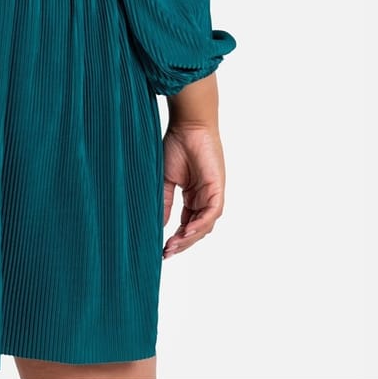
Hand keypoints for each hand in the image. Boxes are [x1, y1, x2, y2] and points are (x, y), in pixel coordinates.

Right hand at [161, 121, 226, 258]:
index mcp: (193, 196)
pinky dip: (199, 224)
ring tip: (173, 245)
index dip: (176, 238)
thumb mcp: (165, 179)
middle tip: (166, 252)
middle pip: (196, 229)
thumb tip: (159, 225)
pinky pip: (211, 214)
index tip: (162, 249)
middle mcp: (204, 198)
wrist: (187, 126)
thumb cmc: (176, 145)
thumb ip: (165, 202)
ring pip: (204, 225)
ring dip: (189, 238)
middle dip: (182, 243)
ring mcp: (212, 194)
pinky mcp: (218, 189)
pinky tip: (185, 232)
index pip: (187, 223)